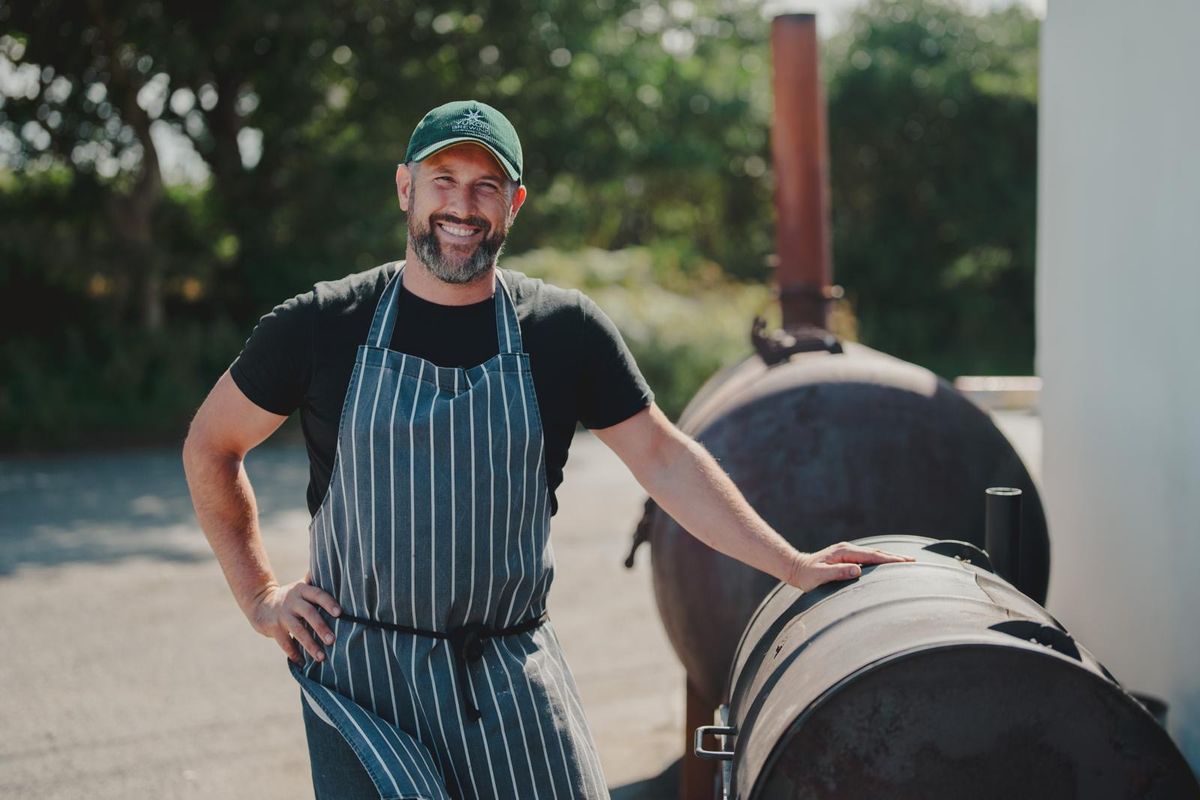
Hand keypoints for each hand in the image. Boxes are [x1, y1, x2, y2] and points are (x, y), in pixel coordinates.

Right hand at [249, 572, 341, 663]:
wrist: (261, 603)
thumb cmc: (292, 597)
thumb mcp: (302, 586)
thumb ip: (317, 582)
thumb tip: (338, 569)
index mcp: (302, 590)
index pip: (318, 594)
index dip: (328, 603)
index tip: (340, 613)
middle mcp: (292, 601)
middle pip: (309, 613)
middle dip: (321, 627)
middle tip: (332, 640)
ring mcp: (282, 615)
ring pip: (297, 630)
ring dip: (310, 645)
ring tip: (322, 657)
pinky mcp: (273, 628)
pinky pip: (285, 643)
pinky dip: (294, 654)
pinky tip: (303, 663)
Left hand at [786, 542, 914, 591]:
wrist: (797, 568)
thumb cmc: (807, 575)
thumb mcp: (820, 576)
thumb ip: (838, 573)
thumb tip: (858, 571)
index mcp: (845, 552)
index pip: (872, 556)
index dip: (890, 560)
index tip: (906, 563)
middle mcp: (848, 549)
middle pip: (877, 553)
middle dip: (895, 558)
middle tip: (914, 562)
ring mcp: (848, 552)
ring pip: (874, 554)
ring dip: (890, 558)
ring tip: (907, 562)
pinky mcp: (847, 557)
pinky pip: (868, 558)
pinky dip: (881, 560)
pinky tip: (888, 565)